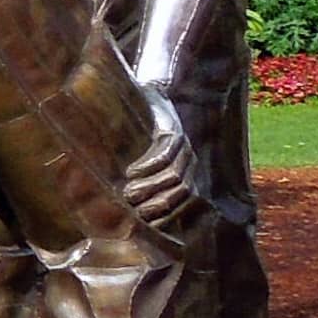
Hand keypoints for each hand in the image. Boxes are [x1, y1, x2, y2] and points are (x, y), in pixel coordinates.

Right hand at [117, 97, 201, 226]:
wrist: (151, 94)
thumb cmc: (142, 131)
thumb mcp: (147, 158)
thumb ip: (146, 179)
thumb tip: (126, 206)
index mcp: (189, 170)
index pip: (187, 201)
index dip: (170, 214)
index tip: (147, 223)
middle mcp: (191, 161)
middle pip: (183, 191)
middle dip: (159, 204)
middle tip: (134, 210)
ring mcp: (184, 146)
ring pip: (174, 177)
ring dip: (151, 188)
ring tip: (128, 192)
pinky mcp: (173, 132)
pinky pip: (164, 156)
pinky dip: (148, 167)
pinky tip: (130, 171)